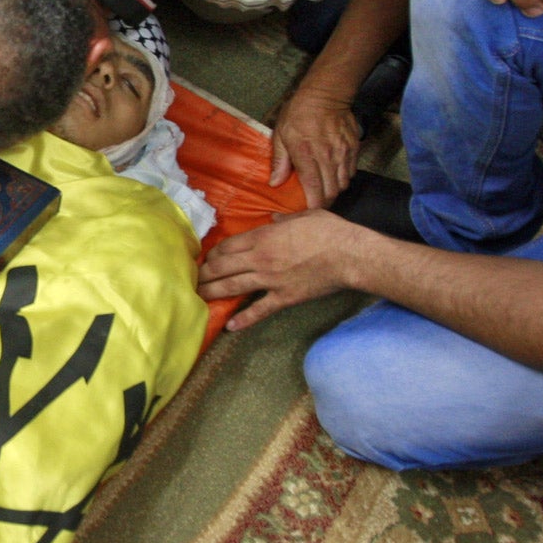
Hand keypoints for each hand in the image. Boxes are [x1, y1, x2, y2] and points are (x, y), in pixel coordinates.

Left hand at [197, 208, 370, 329]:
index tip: (206, 259)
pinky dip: (244, 319)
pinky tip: (231, 326)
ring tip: (198, 298)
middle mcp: (260, 258)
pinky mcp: (284, 297)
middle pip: (222, 266)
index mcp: (263, 236)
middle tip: (192, 280)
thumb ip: (283, 220)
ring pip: (232, 287)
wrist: (349, 255)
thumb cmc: (329, 231)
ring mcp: (270, 279)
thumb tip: (273, 220)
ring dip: (212, 292)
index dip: (213, 254)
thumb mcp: (303, 216)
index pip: (227, 246)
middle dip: (204, 274)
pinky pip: (260, 310)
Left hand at [270, 86, 359, 208]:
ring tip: (324, 189)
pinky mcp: (354, 149)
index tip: (306, 211)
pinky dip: (343, 179)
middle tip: (315, 202)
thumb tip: (275, 183)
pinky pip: (351, 173)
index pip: (314, 190)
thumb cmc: (298, 113)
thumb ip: (279, 160)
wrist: (326, 94)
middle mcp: (328, 157)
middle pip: (331, 192)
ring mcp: (343, 154)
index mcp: (306, 155)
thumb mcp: (281, 134)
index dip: (312, 207)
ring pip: (343, 185)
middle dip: (323, 202)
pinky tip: (333, 175)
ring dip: (334, 191)